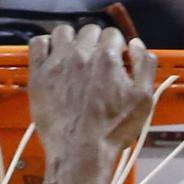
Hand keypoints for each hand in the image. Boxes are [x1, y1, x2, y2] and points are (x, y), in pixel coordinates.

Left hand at [28, 24, 156, 159]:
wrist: (81, 152)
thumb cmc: (113, 130)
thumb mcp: (144, 101)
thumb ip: (145, 67)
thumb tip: (137, 44)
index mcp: (107, 57)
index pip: (112, 34)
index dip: (116, 46)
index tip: (115, 60)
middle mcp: (81, 53)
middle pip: (89, 30)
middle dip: (95, 42)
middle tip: (96, 63)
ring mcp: (57, 62)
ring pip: (63, 31)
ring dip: (71, 40)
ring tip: (74, 57)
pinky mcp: (38, 74)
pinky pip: (37, 43)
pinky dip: (45, 46)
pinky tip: (52, 58)